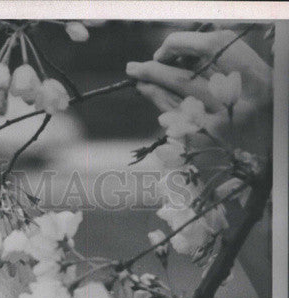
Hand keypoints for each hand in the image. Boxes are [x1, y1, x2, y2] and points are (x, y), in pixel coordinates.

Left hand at [126, 29, 271, 149]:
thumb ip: (217, 61)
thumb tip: (173, 55)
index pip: (210, 47)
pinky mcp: (209, 143)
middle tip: (134, 67)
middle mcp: (236, 99)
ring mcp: (221, 124)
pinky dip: (161, 105)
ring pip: (177, 100)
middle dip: (155, 70)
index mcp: (251, 73)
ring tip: (137, 78)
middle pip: (186, 78)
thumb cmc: (257, 102)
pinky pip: (178, 121)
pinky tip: (150, 96)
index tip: (163, 50)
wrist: (271, 144)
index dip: (180, 44)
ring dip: (152, 87)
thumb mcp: (246, 74)